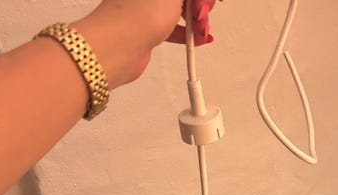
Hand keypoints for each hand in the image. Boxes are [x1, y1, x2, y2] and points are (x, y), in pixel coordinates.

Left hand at [77, 0, 221, 87]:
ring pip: (181, 9)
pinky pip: (174, 26)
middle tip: (201, 15)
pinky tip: (200, 39)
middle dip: (202, 4)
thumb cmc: (141, 13)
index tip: (218, 1)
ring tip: (201, 32)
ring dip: (198, 20)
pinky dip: (188, 32)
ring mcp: (148, 5)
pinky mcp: (148, 25)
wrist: (119, 46)